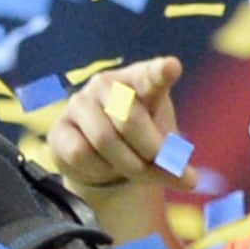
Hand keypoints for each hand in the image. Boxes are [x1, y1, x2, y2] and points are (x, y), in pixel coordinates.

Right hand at [45, 56, 190, 239]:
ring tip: (133, 170)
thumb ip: (172, 161)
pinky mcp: (59, 127)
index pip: (151, 74)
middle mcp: (107, 83)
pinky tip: (102, 166)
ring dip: (125, 164)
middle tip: (160, 167)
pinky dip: (98, 169)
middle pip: (129, 120)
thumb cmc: (140, 141)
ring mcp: (79, 102)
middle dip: (148, 151)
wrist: (102, 158)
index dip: (161, 72)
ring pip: (104, 139)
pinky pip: (81, 153)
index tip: (171, 67)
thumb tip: (190, 181)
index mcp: (141, 80)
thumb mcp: (161, 147)